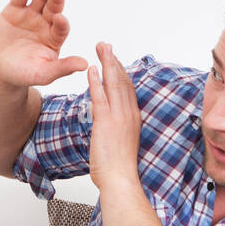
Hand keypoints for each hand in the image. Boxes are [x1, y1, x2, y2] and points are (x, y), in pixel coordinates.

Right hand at [0, 0, 88, 88]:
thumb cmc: (23, 74)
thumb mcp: (43, 74)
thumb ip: (62, 68)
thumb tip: (85, 65)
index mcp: (54, 38)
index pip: (61, 27)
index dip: (61, 23)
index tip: (60, 19)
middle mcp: (45, 24)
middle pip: (53, 8)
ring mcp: (30, 15)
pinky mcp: (14, 9)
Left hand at [86, 42, 141, 191]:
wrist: (120, 180)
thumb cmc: (118, 170)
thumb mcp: (119, 145)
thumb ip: (114, 131)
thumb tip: (105, 126)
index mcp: (133, 119)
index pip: (128, 90)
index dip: (121, 72)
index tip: (114, 60)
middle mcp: (129, 114)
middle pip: (123, 81)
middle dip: (114, 61)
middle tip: (106, 45)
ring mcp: (119, 117)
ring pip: (114, 84)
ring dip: (106, 63)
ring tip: (101, 47)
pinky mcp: (106, 122)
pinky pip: (101, 96)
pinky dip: (96, 81)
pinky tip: (92, 69)